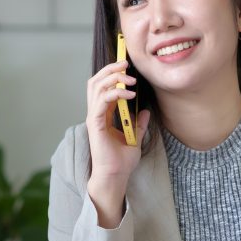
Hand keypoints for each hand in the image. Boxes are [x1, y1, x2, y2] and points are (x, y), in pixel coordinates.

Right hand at [85, 61, 150, 227]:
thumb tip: (146, 111)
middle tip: (126, 64)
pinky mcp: (95, 124)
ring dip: (112, 78)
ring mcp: (94, 118)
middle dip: (109, 69)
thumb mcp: (135, 138)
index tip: (127, 67)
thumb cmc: (122, 161)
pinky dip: (115, 93)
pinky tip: (129, 95)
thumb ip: (140, 124)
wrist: (116, 176)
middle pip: (95, 82)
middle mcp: (96, 113)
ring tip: (129, 78)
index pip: (102, 87)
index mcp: (103, 115)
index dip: (112, 73)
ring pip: (96, 87)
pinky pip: (102, 101)